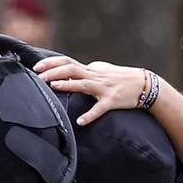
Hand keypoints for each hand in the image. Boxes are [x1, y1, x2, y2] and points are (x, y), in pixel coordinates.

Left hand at [33, 55, 161, 125]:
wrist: (146, 85)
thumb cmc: (122, 79)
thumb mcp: (102, 71)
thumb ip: (86, 72)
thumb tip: (70, 71)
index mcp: (91, 70)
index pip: (67, 61)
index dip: (51, 63)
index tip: (36, 67)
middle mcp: (96, 76)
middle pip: (72, 69)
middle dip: (54, 71)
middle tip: (38, 76)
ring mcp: (104, 88)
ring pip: (84, 84)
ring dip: (68, 85)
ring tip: (53, 87)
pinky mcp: (113, 100)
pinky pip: (100, 108)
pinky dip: (90, 114)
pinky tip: (81, 121)